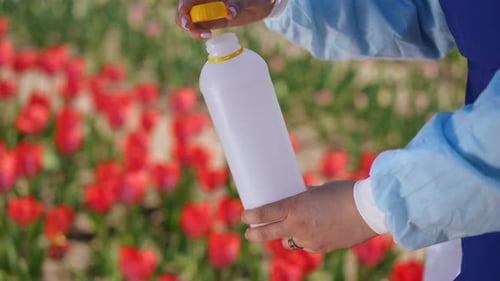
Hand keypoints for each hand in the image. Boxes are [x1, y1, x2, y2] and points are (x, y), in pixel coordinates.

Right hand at [176, 0, 274, 38]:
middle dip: (183, 20)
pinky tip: (209, 36)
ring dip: (192, 29)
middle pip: (184, 10)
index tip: (187, 19)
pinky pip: (200, 27)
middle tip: (192, 29)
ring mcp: (208, 10)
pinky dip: (199, 33)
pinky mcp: (214, 21)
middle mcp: (205, 1)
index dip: (183, 7)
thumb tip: (229, 13)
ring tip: (206, 35)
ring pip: (190, 20)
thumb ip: (238, 4)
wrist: (264, 4)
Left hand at [241, 180, 376, 252]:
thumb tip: (298, 196)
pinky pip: (306, 245)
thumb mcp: (319, 190)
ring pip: (288, 241)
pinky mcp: (322, 247)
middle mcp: (298, 225)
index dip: (252, 216)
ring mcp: (309, 239)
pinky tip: (309, 233)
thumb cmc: (344, 193)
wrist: (369, 210)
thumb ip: (305, 197)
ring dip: (283, 237)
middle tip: (249, 233)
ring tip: (281, 232)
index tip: (245, 216)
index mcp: (295, 207)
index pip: (265, 214)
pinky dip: (304, 240)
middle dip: (255, 234)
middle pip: (268, 233)